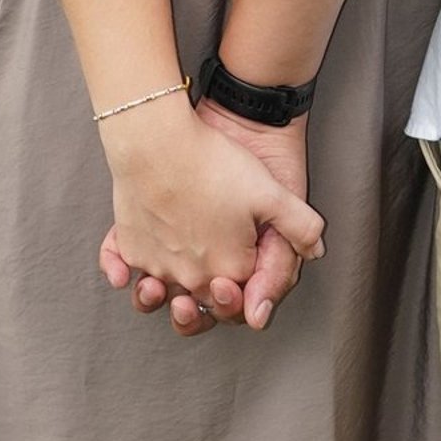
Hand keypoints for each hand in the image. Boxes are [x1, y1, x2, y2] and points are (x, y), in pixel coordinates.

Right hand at [95, 95, 322, 330]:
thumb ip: (301, 226)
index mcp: (230, 272)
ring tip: (172, 279)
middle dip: (212, 294)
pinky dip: (124, 269)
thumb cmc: (214, 164)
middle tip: (214, 277)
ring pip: (165, 289)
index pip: (242, 293)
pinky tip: (125, 269)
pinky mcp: (130, 248)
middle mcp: (191, 278)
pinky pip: (126, 268)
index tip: (245, 261)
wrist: (157, 140)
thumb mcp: (271, 192)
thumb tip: (316, 249)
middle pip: (203, 299)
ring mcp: (157, 266)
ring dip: (167, 292)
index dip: (248, 281)